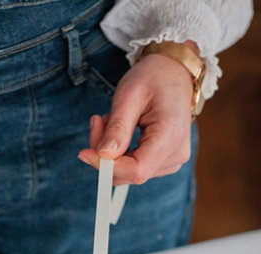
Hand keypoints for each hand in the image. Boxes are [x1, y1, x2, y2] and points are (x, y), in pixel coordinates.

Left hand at [77, 44, 196, 184]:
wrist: (174, 72)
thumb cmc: (153, 78)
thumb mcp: (129, 96)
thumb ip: (117, 128)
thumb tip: (103, 156)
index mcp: (170, 136)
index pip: (137, 170)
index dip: (107, 167)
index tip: (84, 152)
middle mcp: (176, 154)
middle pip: (131, 173)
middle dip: (106, 155)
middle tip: (97, 122)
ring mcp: (173, 160)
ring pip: (131, 172)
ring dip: (113, 152)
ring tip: (113, 120)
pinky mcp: (167, 160)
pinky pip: (136, 167)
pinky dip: (121, 152)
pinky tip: (122, 130)